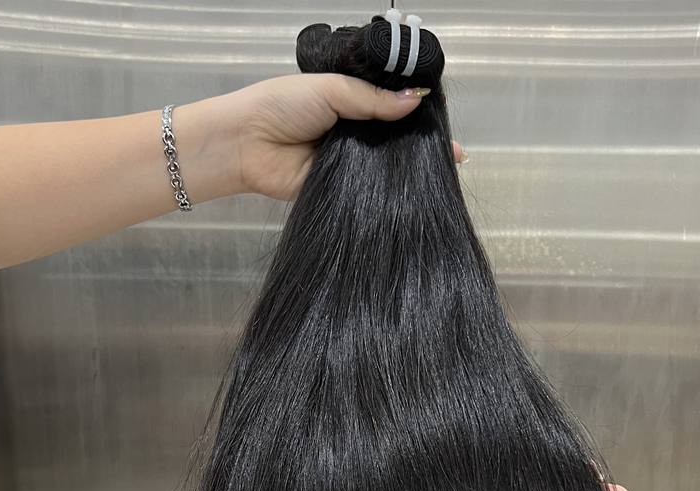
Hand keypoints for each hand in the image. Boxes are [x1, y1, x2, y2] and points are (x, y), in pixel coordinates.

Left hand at [217, 74, 464, 200]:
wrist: (246, 144)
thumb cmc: (282, 105)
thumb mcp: (331, 89)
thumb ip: (372, 99)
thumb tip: (414, 101)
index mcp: (350, 100)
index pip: (390, 104)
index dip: (415, 111)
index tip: (443, 122)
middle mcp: (352, 132)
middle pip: (392, 138)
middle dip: (419, 144)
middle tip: (454, 154)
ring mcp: (348, 163)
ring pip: (384, 165)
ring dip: (408, 169)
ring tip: (443, 172)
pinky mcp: (341, 189)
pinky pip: (368, 189)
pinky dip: (386, 190)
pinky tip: (413, 192)